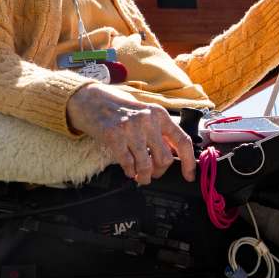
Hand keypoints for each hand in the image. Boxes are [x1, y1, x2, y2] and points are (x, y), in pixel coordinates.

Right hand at [65, 84, 196, 184]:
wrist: (90, 100)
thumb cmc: (118, 108)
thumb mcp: (144, 113)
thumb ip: (159, 130)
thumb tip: (175, 154)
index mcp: (159, 114)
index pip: (182, 141)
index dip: (189, 162)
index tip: (189, 176)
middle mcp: (147, 120)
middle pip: (165, 158)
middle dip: (159, 171)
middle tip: (153, 173)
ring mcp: (130, 128)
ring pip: (146, 165)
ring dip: (144, 176)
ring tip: (140, 178)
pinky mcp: (114, 136)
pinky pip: (128, 163)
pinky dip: (130, 171)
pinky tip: (128, 170)